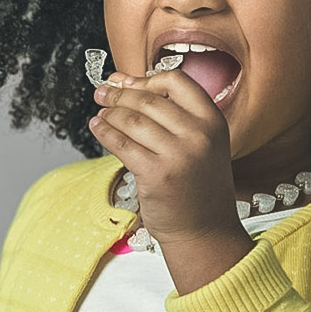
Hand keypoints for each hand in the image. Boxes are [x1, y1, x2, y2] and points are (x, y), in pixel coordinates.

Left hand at [90, 70, 253, 291]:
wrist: (205, 232)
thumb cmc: (197, 184)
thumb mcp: (201, 142)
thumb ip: (172, 114)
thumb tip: (123, 81)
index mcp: (213, 120)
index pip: (176, 81)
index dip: (146, 79)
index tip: (125, 82)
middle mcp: (199, 134)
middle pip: (148, 100)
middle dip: (119, 94)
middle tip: (102, 93)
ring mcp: (179, 155)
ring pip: (132, 120)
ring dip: (110, 113)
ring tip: (100, 113)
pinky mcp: (157, 174)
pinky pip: (122, 144)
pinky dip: (104, 132)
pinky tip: (97, 127)